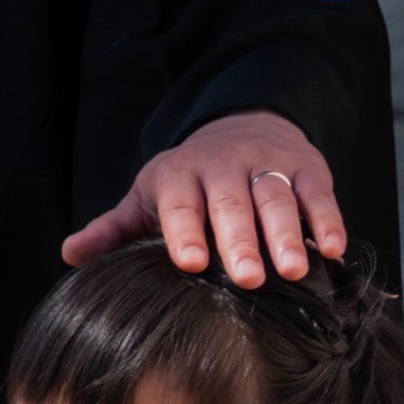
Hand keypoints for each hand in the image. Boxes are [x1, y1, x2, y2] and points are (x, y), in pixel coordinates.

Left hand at [62, 112, 344, 286]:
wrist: (244, 125)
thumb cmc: (190, 179)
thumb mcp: (149, 196)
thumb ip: (115, 228)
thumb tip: (71, 255)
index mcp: (180, 174)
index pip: (181, 203)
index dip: (185, 231)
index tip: (189, 262)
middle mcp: (224, 165)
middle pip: (233, 202)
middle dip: (241, 240)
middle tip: (248, 279)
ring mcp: (268, 164)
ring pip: (278, 197)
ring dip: (287, 233)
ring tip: (293, 270)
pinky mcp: (307, 167)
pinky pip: (318, 193)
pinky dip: (327, 220)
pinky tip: (332, 249)